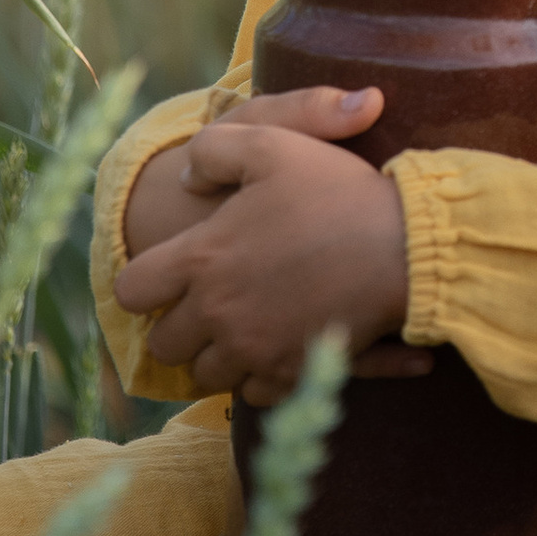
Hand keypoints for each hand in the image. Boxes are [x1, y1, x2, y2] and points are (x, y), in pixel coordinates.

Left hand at [112, 86, 410, 405]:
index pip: (131, 291)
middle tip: (211, 301)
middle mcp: (218, 312)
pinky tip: (279, 344)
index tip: (169, 275)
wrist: (405, 244)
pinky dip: (260, 374)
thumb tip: (187, 177)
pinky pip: (253, 393)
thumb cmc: (337, 189)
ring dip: (217, 353)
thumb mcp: (271, 141)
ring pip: (205, 374)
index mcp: (201, 259)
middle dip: (179, 325)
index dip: (144, 284)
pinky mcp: (291, 372)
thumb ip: (213, 150)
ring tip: (246, 323)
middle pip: (164, 344)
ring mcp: (254, 348)